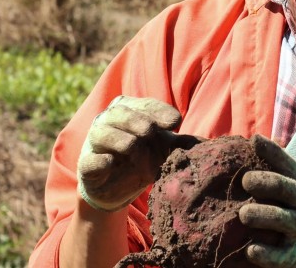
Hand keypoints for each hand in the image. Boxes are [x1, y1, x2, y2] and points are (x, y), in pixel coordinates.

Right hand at [76, 95, 199, 211]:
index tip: (175, 122)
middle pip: (122, 113)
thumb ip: (180, 144)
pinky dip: (100, 161)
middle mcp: (108, 120)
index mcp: (129, 109)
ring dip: (123, 141)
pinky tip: (110, 162)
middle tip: (151, 132)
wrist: (117, 189)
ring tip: (134, 149)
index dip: (159, 112)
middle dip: (139, 122)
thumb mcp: (162, 149)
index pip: (145, 105)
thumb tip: (209, 144)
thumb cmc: (142, 159)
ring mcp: (93, 142)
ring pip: (104, 132)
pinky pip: (90, 161)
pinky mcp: (86, 166)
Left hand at [239, 135, 295, 267]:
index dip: (273, 152)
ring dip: (263, 215)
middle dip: (265, 182)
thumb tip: (261, 145)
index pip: (290, 166)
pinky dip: (266, 254)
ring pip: (285, 219)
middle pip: (286, 188)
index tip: (254, 140)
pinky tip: (251, 249)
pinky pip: (282, 256)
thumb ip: (294, 175)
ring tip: (244, 214)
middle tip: (245, 180)